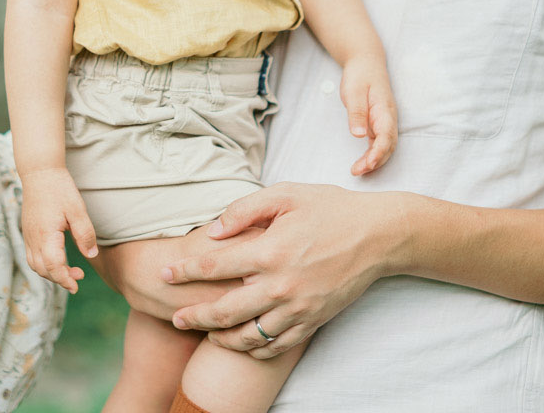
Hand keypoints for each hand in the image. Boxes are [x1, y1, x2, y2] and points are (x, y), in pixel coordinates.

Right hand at [20, 167, 98, 291]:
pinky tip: (57, 258)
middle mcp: (33, 238)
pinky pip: (32, 255)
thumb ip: (84, 234)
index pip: (53, 267)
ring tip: (69, 270)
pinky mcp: (28, 231)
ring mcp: (28, 235)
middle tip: (78, 277)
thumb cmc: (59, 189)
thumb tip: (91, 255)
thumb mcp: (77, 210)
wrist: (39, 172)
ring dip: (51, 272)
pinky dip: (44, 263)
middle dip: (60, 278)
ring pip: (35, 264)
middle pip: (43, 270)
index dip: (65, 279)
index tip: (76, 286)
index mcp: (46, 235)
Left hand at [161, 182, 400, 356]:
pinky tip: (243, 342)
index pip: (214, 266)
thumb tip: (212, 231)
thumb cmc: (330, 208)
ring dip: (221, 338)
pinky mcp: (313, 321)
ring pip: (249, 336)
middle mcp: (281, 285)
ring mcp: (298, 308)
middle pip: (224, 311)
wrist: (378, 235)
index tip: (164, 273)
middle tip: (175, 317)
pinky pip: (277, 345)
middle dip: (193, 317)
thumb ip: (244, 209)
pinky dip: (256, 348)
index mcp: (270, 251)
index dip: (184, 271)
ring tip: (206, 333)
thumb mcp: (286, 194)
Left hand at [339, 54, 396, 174]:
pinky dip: (372, 154)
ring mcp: (384, 122)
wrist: (366, 62)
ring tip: (357, 171)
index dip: (379, 152)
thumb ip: (357, 113)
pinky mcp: (378, 124)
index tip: (369, 164)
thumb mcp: (354, 92)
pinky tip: (362, 163)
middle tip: (358, 171)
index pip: (386, 136)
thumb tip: (358, 135)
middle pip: (388, 146)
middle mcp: (388, 118)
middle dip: (376, 162)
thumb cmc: (360, 75)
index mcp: (384, 110)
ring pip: (385, 146)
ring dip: (374, 161)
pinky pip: (379, 143)